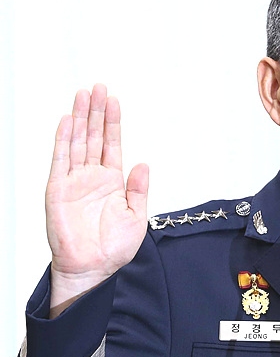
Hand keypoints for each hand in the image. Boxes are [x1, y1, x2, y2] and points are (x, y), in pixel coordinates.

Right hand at [46, 84, 148, 314]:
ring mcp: (74, 181)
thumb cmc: (113, 248)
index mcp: (111, 182)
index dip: (112, 123)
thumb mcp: (136, 216)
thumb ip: (139, 190)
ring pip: (76, 142)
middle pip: (93, 137)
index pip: (111, 145)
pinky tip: (66, 122)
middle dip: (96, 112)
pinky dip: (63, 140)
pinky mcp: (58, 190)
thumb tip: (143, 164)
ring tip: (82, 95)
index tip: (113, 101)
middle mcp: (91, 177)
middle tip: (98, 87)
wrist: (92, 268)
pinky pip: (60, 160)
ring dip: (79, 119)